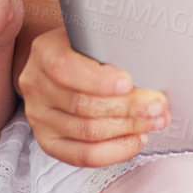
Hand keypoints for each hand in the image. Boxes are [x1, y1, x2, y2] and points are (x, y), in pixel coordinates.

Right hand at [17, 25, 168, 166]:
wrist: (64, 64)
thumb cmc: (85, 49)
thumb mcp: (92, 36)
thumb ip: (110, 46)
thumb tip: (149, 65)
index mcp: (44, 51)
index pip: (64, 68)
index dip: (98, 80)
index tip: (128, 83)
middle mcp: (35, 84)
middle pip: (81, 104)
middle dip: (127, 107)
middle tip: (157, 104)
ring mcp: (39, 116)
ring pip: (86, 132)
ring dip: (128, 128)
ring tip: (154, 120)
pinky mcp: (48, 142)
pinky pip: (83, 155)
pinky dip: (115, 150)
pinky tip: (135, 139)